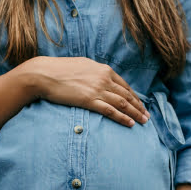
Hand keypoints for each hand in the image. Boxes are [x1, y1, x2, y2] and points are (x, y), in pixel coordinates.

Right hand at [22, 56, 149, 126]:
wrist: (44, 74)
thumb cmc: (60, 70)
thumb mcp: (82, 66)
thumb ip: (95, 72)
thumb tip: (100, 77)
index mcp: (104, 70)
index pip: (124, 86)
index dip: (134, 97)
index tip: (141, 105)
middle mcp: (104, 78)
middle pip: (127, 95)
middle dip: (139, 107)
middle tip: (147, 116)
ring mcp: (97, 89)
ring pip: (122, 103)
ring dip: (135, 113)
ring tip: (143, 122)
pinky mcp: (89, 100)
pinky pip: (110, 110)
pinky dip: (122, 117)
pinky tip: (130, 123)